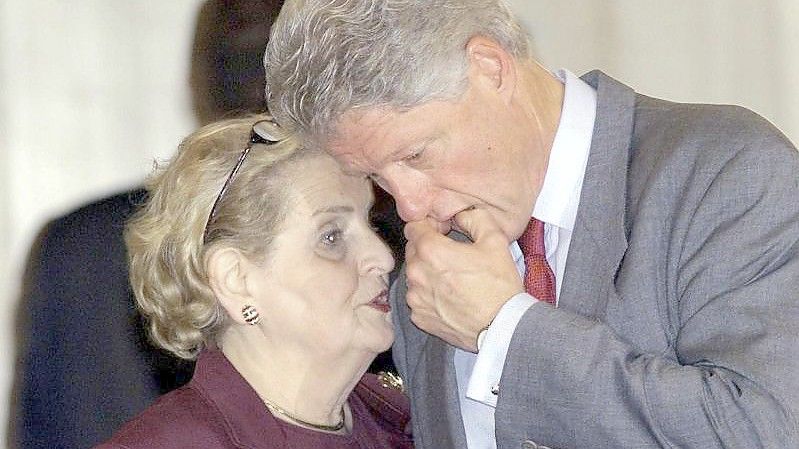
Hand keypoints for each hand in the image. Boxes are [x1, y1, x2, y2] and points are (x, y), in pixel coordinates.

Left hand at [403, 208, 523, 351]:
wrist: (502, 327)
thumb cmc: (499, 285)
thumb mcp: (495, 240)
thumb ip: (474, 218)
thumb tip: (460, 214)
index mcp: (430, 251)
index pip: (413, 227)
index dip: (429, 225)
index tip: (444, 232)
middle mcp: (416, 273)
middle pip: (412, 250)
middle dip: (427, 248)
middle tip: (452, 255)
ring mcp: (415, 297)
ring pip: (414, 274)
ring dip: (427, 271)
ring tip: (452, 278)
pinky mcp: (419, 316)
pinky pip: (418, 297)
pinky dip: (429, 294)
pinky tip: (449, 296)